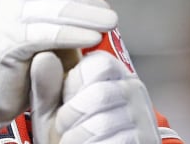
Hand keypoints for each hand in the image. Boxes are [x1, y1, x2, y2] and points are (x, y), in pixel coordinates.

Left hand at [32, 51, 160, 143]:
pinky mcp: (144, 140)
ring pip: (103, 123)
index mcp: (114, 74)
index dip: (74, 83)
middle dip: (70, 115)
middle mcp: (134, 91)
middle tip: (63, 128)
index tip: (66, 101)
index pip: (100, 63)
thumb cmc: (74, 135)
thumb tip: (45, 55)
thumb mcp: (55, 110)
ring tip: (72, 140)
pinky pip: (112, 142)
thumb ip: (47, 85)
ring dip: (77, 137)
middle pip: (99, 94)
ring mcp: (143, 117)